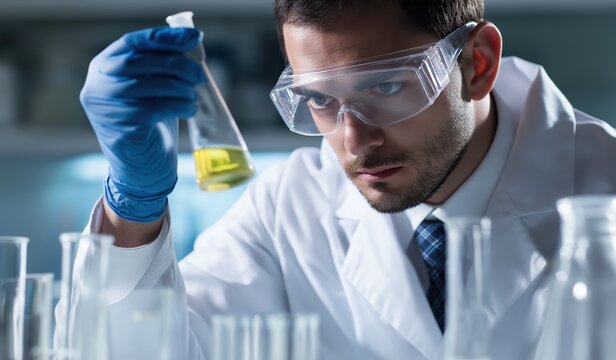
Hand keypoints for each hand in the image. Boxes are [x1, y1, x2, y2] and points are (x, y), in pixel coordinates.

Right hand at [81, 27, 204, 221]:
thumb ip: (160, 67)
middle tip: (198, 74)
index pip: (132, 43)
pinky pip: (154, 108)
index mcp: (103, 69)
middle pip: (139, 61)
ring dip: (179, 87)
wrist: (141, 171)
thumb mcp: (152, 90)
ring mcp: (105, 108)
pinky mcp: (121, 128)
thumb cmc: (149, 126)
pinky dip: (177, 105)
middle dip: (175, 64)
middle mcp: (97, 86)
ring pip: (147, 85)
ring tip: (193, 95)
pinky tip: (188, 108)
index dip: (164, 38)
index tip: (193, 37)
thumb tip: (190, 40)